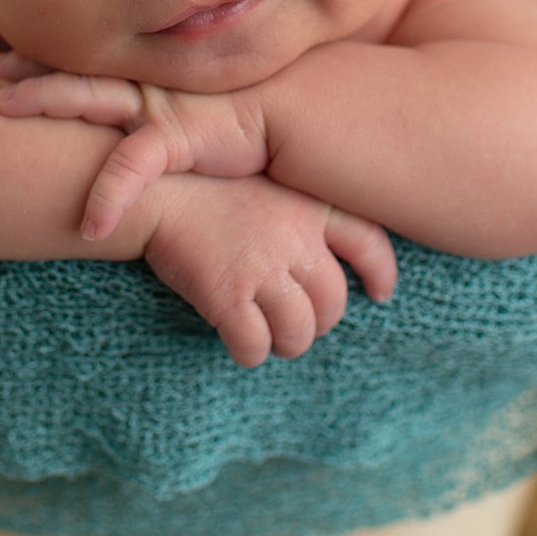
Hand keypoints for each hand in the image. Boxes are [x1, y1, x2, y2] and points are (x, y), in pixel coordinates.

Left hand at [0, 49, 269, 241]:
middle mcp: (152, 85)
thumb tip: (169, 135)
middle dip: (31, 67)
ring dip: (44, 97)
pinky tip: (89, 225)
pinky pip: (133, 165)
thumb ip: (187, 117)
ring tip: (0, 106)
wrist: (318, 112)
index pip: (97, 64)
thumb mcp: (216, 113)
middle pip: (81, 71)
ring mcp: (162, 106)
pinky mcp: (182, 136)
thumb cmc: (272, 114)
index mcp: (156, 80)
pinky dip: (109, 194)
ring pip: (90, 96)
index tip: (8, 50)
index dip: (52, 56)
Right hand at [142, 173, 396, 367]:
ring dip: (285, 344)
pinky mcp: (228, 295)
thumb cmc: (205, 187)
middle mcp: (295, 239)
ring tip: (266, 337)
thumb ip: (300, 216)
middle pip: (333, 304)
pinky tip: (236, 342)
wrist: (156, 189)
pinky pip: (254, 346)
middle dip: (317, 324)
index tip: (379, 293)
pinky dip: (249, 353)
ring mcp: (262, 268)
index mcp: (309, 207)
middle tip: (294, 324)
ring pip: (298, 334)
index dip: (380, 273)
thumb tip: (321, 262)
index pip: (368, 243)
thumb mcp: (266, 182)